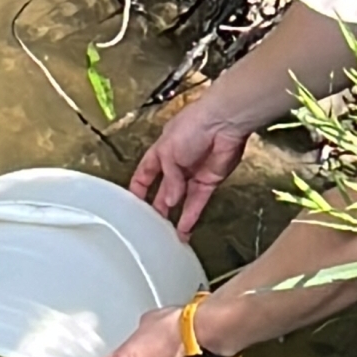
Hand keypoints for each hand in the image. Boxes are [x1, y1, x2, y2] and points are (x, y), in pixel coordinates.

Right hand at [130, 102, 249, 237]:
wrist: (223, 123)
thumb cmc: (192, 127)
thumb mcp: (169, 152)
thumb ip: (169, 179)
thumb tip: (170, 201)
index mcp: (162, 151)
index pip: (145, 172)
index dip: (139, 187)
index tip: (133, 204)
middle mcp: (177, 163)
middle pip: (164, 189)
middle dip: (158, 206)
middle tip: (152, 224)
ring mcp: (194, 173)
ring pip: (181, 199)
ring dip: (174, 215)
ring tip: (167, 233)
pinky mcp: (210, 180)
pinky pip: (198, 201)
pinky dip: (191, 215)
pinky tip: (184, 228)